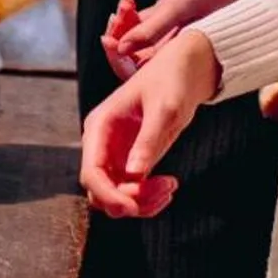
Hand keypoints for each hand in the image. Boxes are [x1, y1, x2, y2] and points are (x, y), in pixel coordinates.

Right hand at [80, 31, 219, 218]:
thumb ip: (148, 141)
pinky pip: (133, 192)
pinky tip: (169, 186)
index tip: (132, 207)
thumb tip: (134, 174)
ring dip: (142, 202)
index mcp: (100, 126)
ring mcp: (116, 154)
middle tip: (163, 189)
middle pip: (101, 191)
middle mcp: (103, 143)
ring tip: (170, 187)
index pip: (91, 172)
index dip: (107, 194)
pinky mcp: (132, 161)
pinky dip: (149, 198)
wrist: (185, 70)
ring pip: (117, 196)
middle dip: (129, 200)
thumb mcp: (163, 108)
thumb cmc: (171, 80)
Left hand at [99, 0, 271, 79]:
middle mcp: (184, 43)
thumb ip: (156, 26)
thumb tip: (122, 48)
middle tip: (110, 29)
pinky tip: (127, 1)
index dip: (123, 62)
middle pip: (143, 55)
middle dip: (122, 42)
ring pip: (146, 34)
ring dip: (129, 24)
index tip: (110, 42)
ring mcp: (183, 24)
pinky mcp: (184, 5)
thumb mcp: (188, 2)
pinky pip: (154, 16)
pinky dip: (138, 12)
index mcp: (188, 53)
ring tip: (121, 9)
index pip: (147, 71)